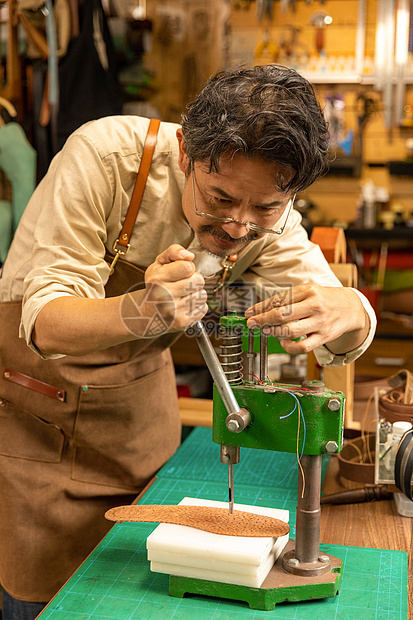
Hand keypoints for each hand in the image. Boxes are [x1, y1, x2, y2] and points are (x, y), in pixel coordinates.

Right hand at [133, 244, 207, 332]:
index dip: (187, 268)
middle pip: (198, 280)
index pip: (188, 267)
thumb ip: (173, 252)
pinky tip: (184, 306)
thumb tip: (189, 255)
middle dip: (193, 280)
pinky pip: (203, 308)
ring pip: (203, 295)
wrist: (147, 314)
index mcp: (157, 279)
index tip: (179, 272)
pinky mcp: (182, 322)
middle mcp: (164, 295)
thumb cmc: (155, 286)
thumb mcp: (158, 264)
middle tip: (182, 285)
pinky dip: (196, 307)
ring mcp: (173, 311)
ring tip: (182, 296)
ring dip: (195, 294)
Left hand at [245, 283, 369, 354]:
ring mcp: (320, 322)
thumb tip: (262, 309)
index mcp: (308, 290)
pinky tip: (283, 342)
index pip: (279, 299)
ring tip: (265, 330)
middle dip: (262, 319)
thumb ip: (287, 299)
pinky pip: (303, 346)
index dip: (261, 307)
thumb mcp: (308, 291)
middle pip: (282, 314)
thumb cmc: (324, 299)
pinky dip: (289, 346)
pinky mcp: (324, 337)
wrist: (351, 308)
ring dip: (273, 332)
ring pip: (291, 330)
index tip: (249, 313)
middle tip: (252, 323)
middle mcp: (314, 306)